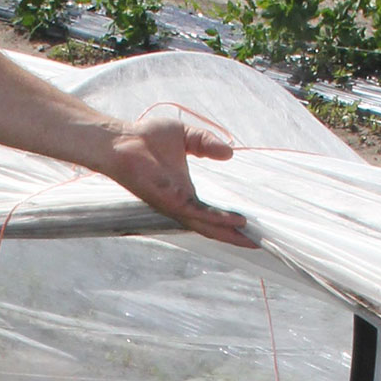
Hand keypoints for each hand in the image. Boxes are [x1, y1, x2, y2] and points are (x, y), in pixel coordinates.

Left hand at [100, 110, 254, 248]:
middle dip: (234, 238)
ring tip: (251, 239)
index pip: (211, 214)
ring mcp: (175, 205)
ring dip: (229, 234)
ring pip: (207, 226)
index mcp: (184, 194)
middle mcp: (181, 205)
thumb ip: (207, 144)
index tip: (251, 227)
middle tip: (258, 244)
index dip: (230, 222)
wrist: (121, 140)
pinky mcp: (170, 201)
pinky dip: (217, 219)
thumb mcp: (187, 136)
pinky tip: (235, 221)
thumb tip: (229, 153)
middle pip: (212, 228)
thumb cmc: (146, 138)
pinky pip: (198, 214)